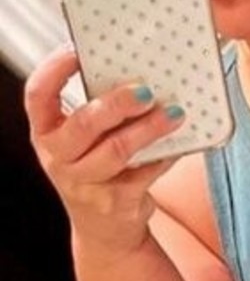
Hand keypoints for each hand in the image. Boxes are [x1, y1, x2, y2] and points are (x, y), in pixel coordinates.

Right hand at [24, 46, 184, 260]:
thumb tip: (138, 69)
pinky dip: (166, 154)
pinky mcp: (116, 203)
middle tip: (145, 90)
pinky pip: (145, 173)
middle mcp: (59, 158)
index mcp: (47, 132)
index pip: (37, 95)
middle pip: (83, 124)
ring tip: (174, 113)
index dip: (54, 70)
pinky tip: (181, 141)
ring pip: (117, 151)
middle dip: (116, 103)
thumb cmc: (97, 169)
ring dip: (148, 129)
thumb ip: (98, 110)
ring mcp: (85, 184)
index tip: (78, 50)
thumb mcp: (83, 141)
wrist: (105, 229)